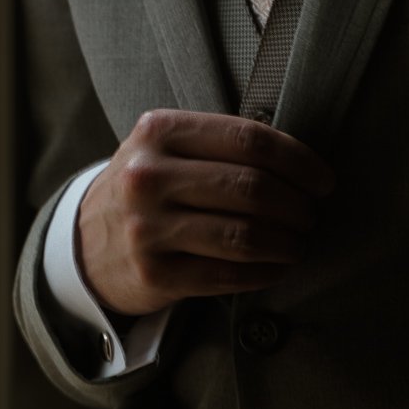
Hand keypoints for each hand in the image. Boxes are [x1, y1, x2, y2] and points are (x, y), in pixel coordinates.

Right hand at [77, 109, 335, 317]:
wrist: (85, 240)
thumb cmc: (147, 186)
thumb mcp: (165, 147)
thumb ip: (218, 143)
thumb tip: (299, 160)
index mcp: (158, 131)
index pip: (248, 139)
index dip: (298, 160)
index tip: (323, 180)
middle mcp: (148, 176)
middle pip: (252, 187)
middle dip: (298, 205)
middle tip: (312, 215)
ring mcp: (147, 227)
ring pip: (245, 235)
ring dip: (287, 243)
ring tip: (298, 243)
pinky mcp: (154, 274)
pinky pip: (228, 276)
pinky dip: (265, 273)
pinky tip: (276, 267)